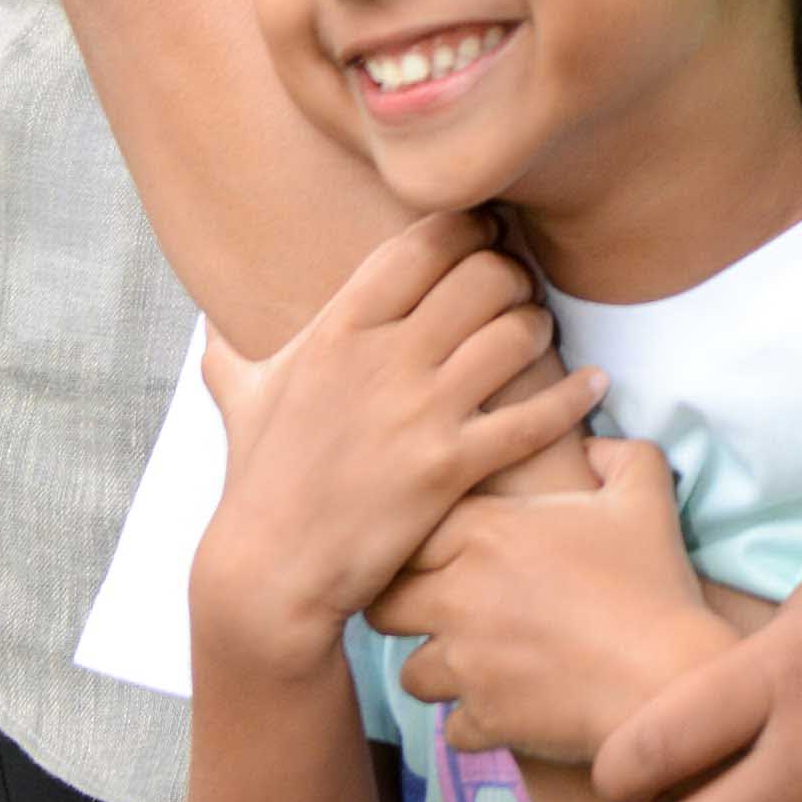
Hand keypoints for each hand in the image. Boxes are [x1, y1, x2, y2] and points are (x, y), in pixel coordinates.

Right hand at [193, 212, 599, 683]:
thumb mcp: (240, 399)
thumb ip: (231, 350)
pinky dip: (574, 395)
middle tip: (519, 289)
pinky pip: (533, 416)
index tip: (486, 235)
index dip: (468, 228)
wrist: (269, 574)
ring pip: (515, 334)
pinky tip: (593, 385)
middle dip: (512, 276)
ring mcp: (418, 413)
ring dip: (541, 328)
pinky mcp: (448, 468)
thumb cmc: (259, 480)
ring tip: (543, 335)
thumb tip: (208, 319)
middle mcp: (382, 359)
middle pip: (482, 277)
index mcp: (339, 328)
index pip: (422, 243)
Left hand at [373, 440, 723, 764]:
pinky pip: (452, 728)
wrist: (666, 676)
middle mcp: (459, 595)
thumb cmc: (653, 580)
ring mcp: (466, 663)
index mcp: (486, 532)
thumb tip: (592, 446)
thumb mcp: (645, 491)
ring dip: (437, 670)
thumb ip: (615, 452)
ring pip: (410, 673)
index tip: (440, 554)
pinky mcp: (484, 718)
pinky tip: (506, 708)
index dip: (419, 545)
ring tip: (473, 664)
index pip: (408, 533)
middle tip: (439, 610)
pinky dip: (475, 721)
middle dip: (406, 607)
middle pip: (385, 604)